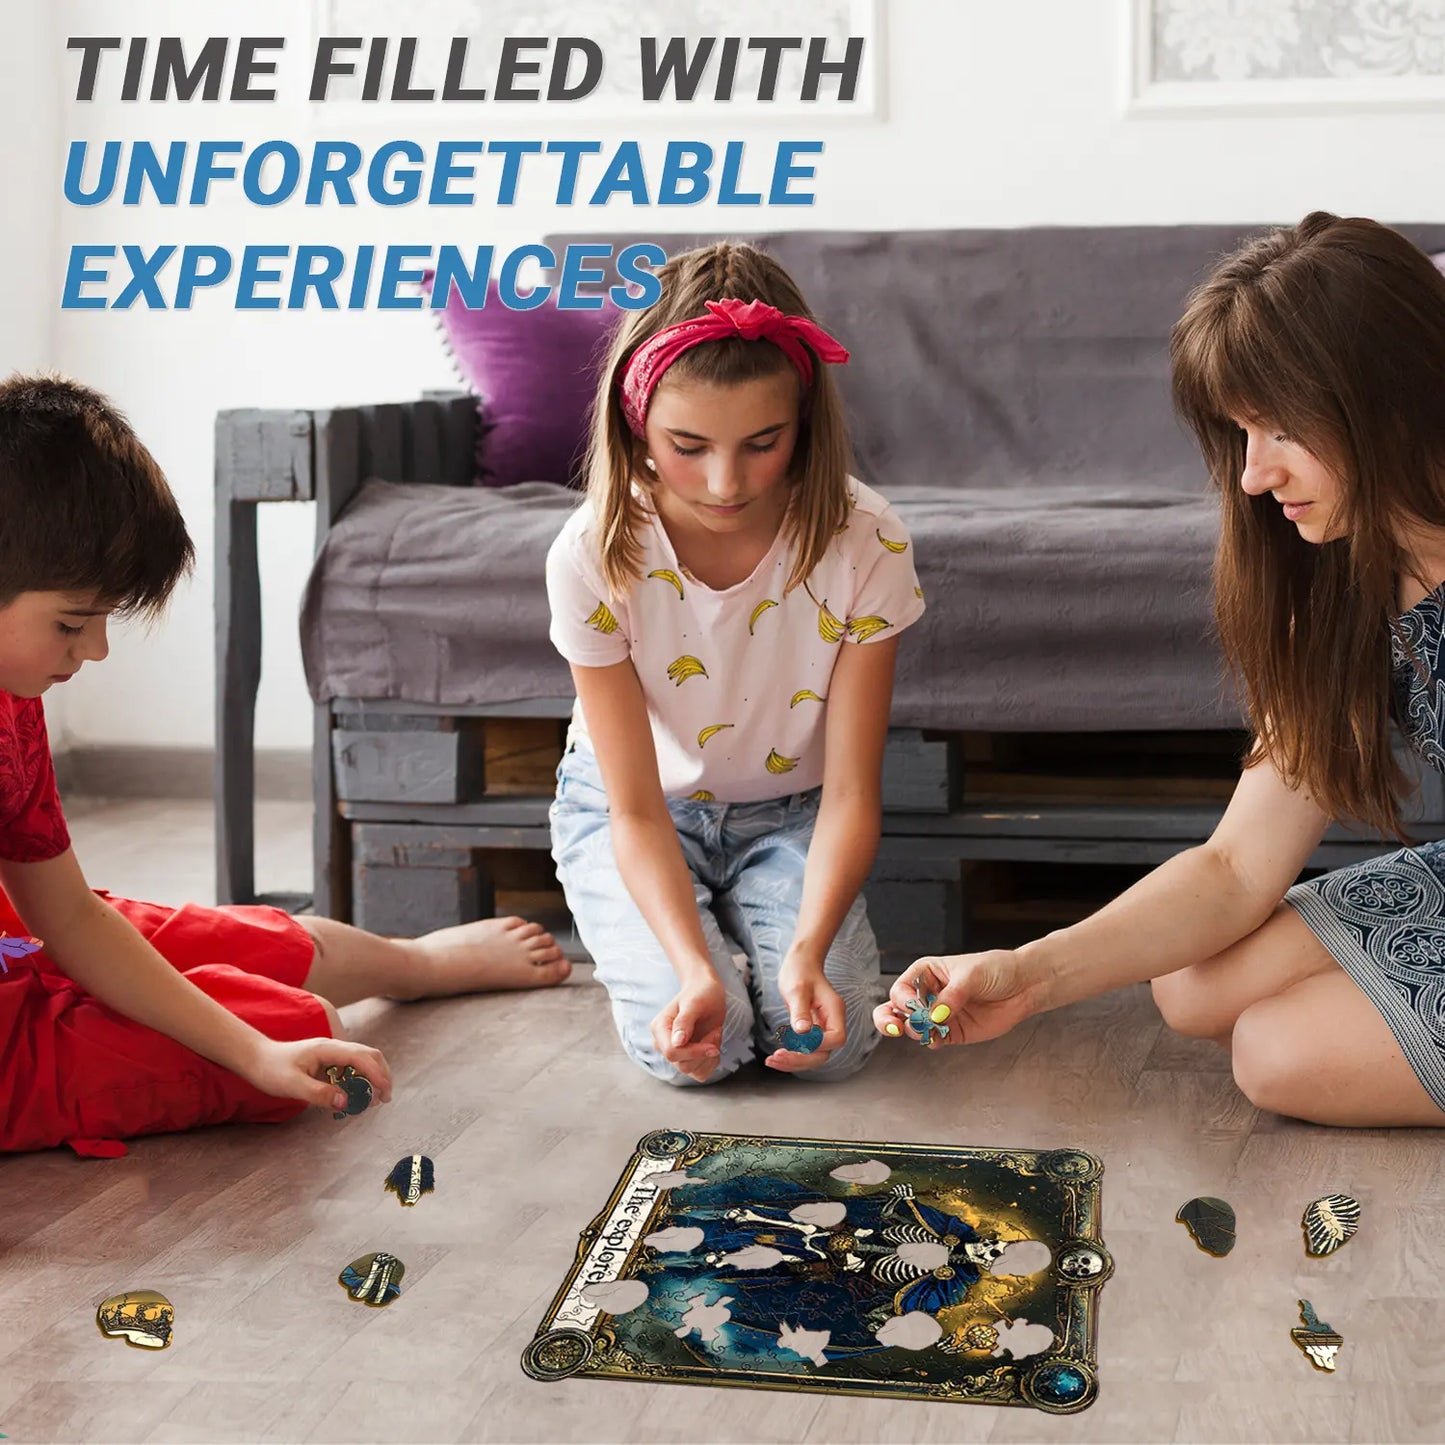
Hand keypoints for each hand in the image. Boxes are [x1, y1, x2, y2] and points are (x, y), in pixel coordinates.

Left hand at [240, 1036, 393, 1110]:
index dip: (377, 1074)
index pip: (362, 1057)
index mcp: (328, 1049)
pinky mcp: (327, 1062)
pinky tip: (353, 1096)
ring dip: (371, 1079)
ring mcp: (331, 1054)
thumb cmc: (271, 1070)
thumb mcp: (292, 1085)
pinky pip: (349, 1069)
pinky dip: (358, 1081)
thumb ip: (319, 1093)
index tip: (384, 1093)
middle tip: (385, 1098)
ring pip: (361, 1061)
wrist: (255, 1059)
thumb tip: (346, 1102)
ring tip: (372, 1101)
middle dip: (381, 1075)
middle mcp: (333, 1048)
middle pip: (368, 1055)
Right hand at [652, 976, 728, 1082]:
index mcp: (659, 1028)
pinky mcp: (688, 1059)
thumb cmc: (701, 993)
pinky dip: (712, 1062)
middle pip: (682, 1065)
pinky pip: (701, 1073)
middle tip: (715, 1031)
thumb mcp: (694, 1002)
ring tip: (714, 1035)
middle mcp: (664, 1043)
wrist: (708, 992)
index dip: (693, 1052)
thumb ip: (684, 1021)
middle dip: (704, 1051)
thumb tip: (677, 1042)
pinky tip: (714, 1045)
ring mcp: (676, 1053)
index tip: (713, 1046)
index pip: (671, 1052)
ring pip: (692, 1071)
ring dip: (709, 1057)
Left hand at [766, 952, 846, 1073]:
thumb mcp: (797, 989)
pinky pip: (805, 1049)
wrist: (800, 963)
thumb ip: (800, 1011)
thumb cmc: (800, 972)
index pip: (836, 1038)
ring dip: (794, 1062)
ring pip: (814, 1055)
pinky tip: (775, 1057)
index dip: (819, 1045)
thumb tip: (802, 1033)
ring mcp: (822, 1028)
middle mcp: (832, 1022)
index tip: (795, 1042)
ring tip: (771, 1060)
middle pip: (824, 1053)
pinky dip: (791, 1056)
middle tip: (776, 1057)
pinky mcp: (812, 1031)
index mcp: (835, 1011)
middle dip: (801, 1059)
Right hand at [873, 950, 1042, 1048]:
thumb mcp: (971, 976)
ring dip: (916, 1032)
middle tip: (894, 1028)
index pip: (902, 988)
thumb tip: (935, 1015)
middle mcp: (928, 994)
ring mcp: (939, 1014)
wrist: (1024, 986)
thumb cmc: (996, 969)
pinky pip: (933, 1039)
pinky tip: (940, 1039)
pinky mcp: (952, 1032)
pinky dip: (932, 1041)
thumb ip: (952, 996)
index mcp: (926, 973)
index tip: (918, 1006)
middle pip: (896, 1008)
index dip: (905, 999)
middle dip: (889, 1019)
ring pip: (912, 1027)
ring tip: (930, 1030)